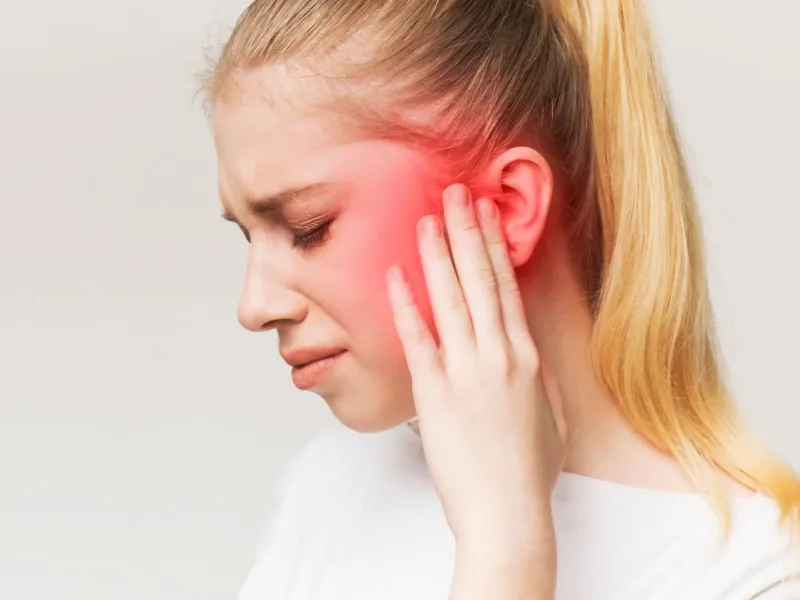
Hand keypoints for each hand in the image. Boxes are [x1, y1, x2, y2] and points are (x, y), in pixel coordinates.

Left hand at [386, 183, 567, 548]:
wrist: (507, 512)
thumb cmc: (529, 471)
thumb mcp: (551, 418)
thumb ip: (539, 380)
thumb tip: (528, 356)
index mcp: (526, 358)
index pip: (508, 288)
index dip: (496, 247)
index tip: (488, 215)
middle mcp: (498, 355)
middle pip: (481, 280)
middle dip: (467, 232)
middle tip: (457, 193)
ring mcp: (466, 371)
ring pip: (451, 298)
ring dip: (438, 254)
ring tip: (427, 218)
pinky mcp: (434, 392)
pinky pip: (418, 338)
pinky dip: (406, 304)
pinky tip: (396, 275)